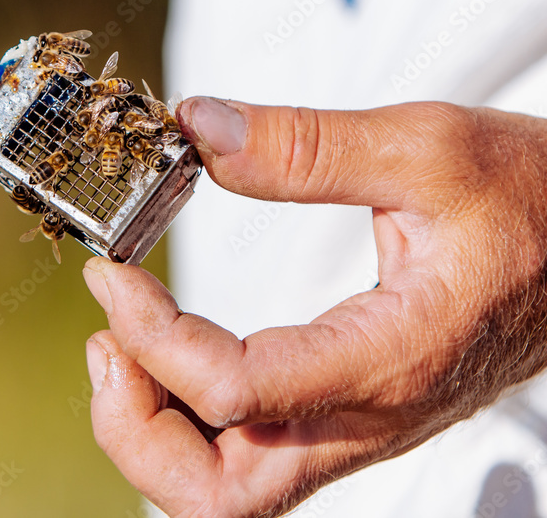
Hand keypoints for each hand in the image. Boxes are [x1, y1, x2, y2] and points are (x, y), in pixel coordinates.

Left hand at [82, 98, 546, 516]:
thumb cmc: (538, 202)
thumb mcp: (426, 147)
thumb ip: (304, 146)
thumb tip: (200, 130)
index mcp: (388, 356)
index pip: (234, 389)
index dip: (150, 336)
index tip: (113, 273)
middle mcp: (367, 414)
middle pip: (220, 495)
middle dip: (137, 430)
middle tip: (108, 342)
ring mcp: (357, 424)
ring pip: (230, 491)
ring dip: (154, 433)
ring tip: (122, 348)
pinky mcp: (347, 410)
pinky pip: (248, 452)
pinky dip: (187, 420)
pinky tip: (165, 356)